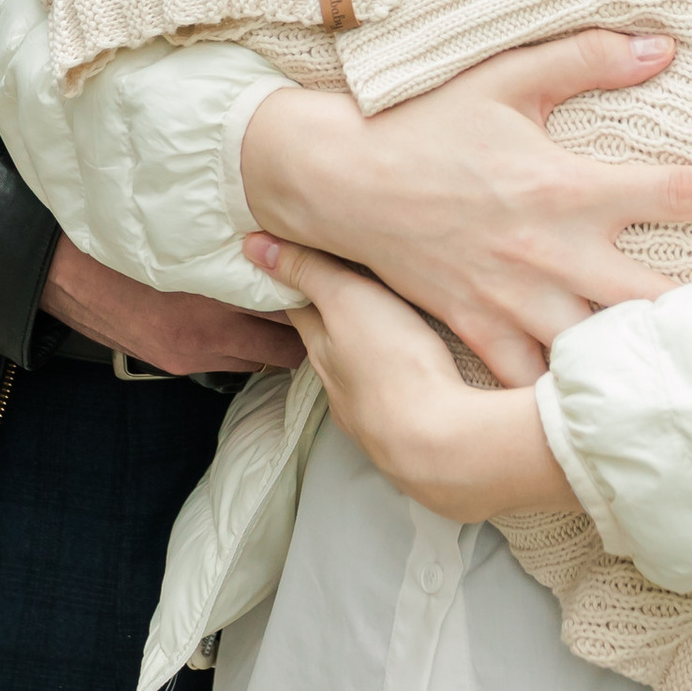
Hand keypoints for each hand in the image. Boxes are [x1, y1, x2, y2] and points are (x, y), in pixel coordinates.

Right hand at [39, 234, 301, 375]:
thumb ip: (233, 243)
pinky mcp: (176, 362)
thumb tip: (280, 236)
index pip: (289, 305)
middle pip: (287, 346)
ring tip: (295, 312)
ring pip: (261, 358)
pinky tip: (252, 324)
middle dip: (309, 327)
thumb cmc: (127, 240)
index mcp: (215, 294)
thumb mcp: (186, 234)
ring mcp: (193, 353)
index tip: (336, 278)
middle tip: (325, 303)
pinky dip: (247, 347)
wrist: (63, 270)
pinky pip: (230, 363)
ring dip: (279, 340)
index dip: (316, 292)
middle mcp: (209, 333)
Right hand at [239, 30, 691, 388]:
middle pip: (657, 301)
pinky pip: (534, 385)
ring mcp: (516, 302)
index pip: (676, 190)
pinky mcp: (481, 332)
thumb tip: (665, 44)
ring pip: (602, 354)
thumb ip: (587, 58)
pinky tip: (611, 422)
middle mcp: (550, 252)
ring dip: (654, 373)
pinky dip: (570, 405)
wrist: (336, 180)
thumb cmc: (425, 121)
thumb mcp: (506, 78)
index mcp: (567, 186)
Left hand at [244, 234, 572, 519]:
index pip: (300, 308)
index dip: (297, 283)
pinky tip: (413, 382)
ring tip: (382, 337)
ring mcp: (373, 416)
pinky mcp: (409, 432)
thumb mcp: (347, 300)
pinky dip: (397, 387)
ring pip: (362, 378)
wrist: (440, 445)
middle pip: (329, 345)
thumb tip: (251, 245)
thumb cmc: (392, 364)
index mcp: (323, 349)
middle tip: (344, 295)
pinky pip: (397, 402)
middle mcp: (340, 386)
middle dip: (334, 321)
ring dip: (367, 358)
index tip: (294, 262)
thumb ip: (308, 270)